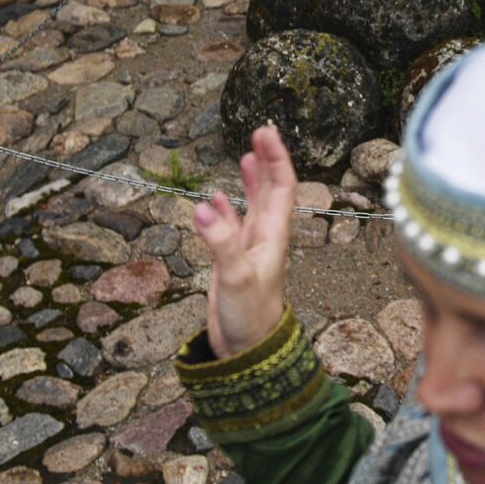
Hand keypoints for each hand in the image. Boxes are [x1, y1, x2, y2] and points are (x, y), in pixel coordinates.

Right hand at [193, 125, 297, 358]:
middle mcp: (265, 237)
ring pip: (252, 205)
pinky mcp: (232, 261)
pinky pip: (230, 227)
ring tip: (246, 155)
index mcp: (274, 235)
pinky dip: (224, 209)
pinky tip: (214, 198)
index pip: (281, 186)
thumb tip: (203, 205)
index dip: (276, 158)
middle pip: (270, 189)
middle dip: (266, 160)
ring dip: (251, 180)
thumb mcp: (236, 277)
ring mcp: (249, 248)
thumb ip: (222, 242)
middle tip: (259, 131)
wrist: (247, 352)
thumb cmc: (250, 317)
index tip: (265, 132)